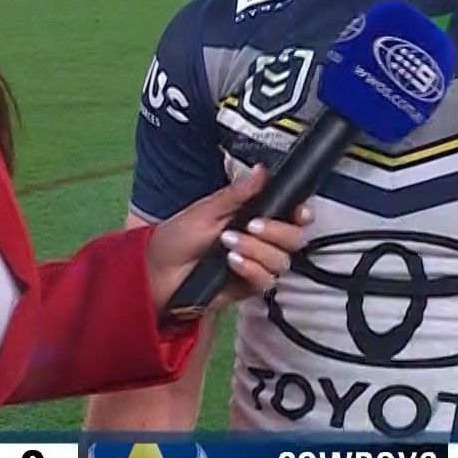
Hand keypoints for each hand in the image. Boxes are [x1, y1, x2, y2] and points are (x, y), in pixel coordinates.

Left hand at [144, 165, 311, 315]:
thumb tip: (262, 171)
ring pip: (282, 261)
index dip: (301, 213)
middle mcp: (259, 241)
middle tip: (253, 225)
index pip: (291, 215)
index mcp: (253, 217)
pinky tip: (232, 262)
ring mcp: (255, 264)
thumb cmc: (177, 236)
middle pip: (294, 238)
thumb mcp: (206, 209)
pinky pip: (266, 281)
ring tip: (229, 244)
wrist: (156, 270)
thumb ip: (238, 193)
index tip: (298, 211)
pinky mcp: (247, 287)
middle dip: (277, 231)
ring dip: (258, 250)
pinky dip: (252, 269)